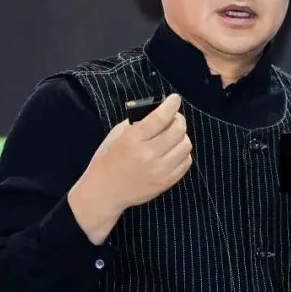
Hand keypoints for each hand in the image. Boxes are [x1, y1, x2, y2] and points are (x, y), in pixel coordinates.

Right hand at [70, 93, 192, 243]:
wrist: (104, 192)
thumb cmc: (107, 161)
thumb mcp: (116, 136)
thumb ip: (137, 124)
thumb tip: (158, 113)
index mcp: (133, 140)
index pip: (161, 118)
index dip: (171, 105)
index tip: (175, 99)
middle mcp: (148, 155)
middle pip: (178, 130)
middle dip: (178, 119)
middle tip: (174, 119)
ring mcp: (160, 170)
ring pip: (186, 145)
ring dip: (181, 137)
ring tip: (172, 137)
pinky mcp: (166, 182)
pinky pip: (186, 162)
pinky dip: (182, 153)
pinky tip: (173, 151)